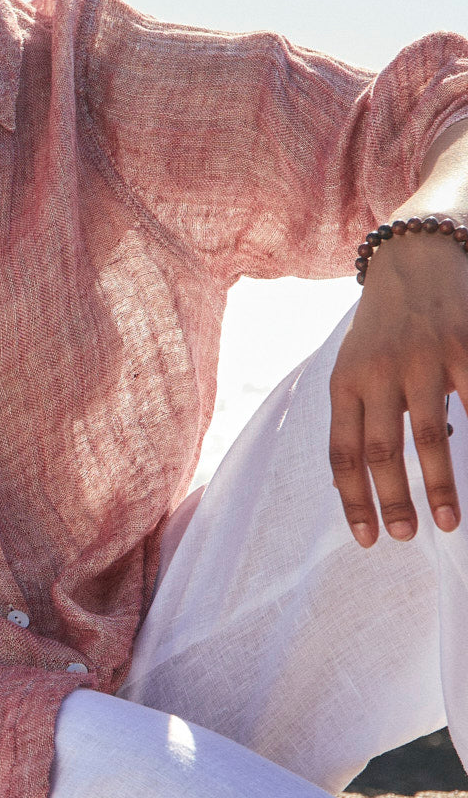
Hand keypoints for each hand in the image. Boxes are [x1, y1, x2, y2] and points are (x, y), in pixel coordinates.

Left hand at [328, 228, 467, 546]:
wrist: (415, 258)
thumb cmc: (383, 327)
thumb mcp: (355, 365)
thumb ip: (359, 416)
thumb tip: (355, 483)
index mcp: (345, 381)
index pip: (342, 452)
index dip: (354, 499)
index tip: (368, 538)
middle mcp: (379, 371)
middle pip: (381, 450)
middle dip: (393, 501)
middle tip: (406, 537)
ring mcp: (423, 359)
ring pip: (428, 436)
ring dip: (439, 486)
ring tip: (447, 523)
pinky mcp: (463, 346)